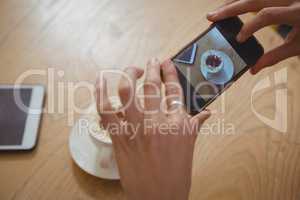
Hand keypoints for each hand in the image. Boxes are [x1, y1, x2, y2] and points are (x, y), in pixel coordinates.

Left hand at [95, 59, 209, 199]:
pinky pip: (105, 111)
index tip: (167, 62)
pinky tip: (100, 81)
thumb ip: (195, 125)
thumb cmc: (176, 175)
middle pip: (152, 85)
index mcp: (178, 123)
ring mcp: (136, 128)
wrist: (158, 197)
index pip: (174, 89)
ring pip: (127, 91)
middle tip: (151, 60)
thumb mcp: (190, 147)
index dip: (170, 71)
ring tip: (132, 70)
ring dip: (128, 75)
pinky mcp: (119, 137)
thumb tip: (206, 112)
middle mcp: (157, 122)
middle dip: (151, 67)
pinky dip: (100, 94)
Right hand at [207, 0, 299, 73]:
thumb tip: (253, 69)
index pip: (266, 15)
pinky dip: (243, 0)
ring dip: (233, 2)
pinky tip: (232, 5)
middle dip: (231, 8)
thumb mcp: (298, 46)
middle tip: (212, 17)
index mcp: (297, 12)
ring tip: (217, 12)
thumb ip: (275, 56)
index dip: (249, 27)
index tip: (238, 40)